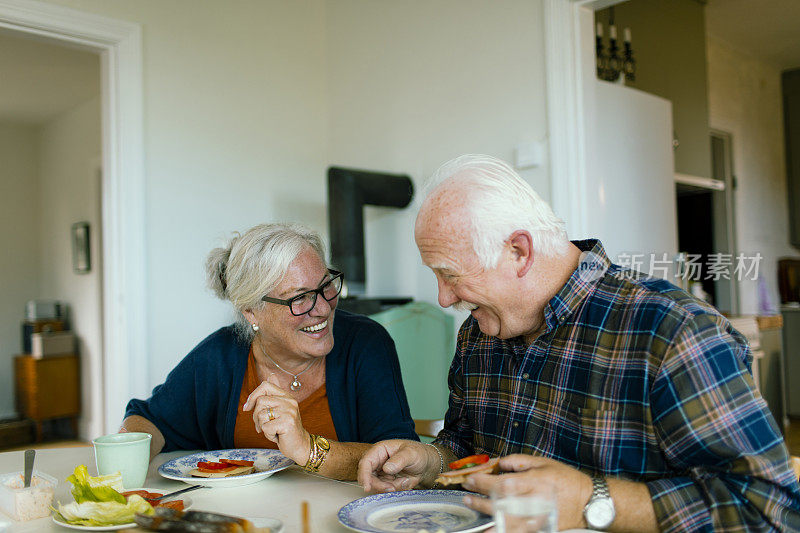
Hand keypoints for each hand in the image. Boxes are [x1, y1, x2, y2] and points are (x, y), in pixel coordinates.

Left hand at [243, 374, 310, 464]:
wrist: (299, 445)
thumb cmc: (285, 429)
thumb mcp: (279, 409)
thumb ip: (274, 394)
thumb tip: (271, 375)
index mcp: (287, 396)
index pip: (265, 385)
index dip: (252, 396)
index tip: (247, 408)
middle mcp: (290, 401)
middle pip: (260, 401)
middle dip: (255, 416)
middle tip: (263, 425)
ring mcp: (289, 411)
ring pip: (261, 415)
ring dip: (262, 427)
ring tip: (272, 430)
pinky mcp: (287, 423)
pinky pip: (265, 427)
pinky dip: (267, 435)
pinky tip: (277, 436)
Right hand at [357, 440, 439, 492]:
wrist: (427, 465)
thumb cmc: (419, 454)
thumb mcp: (411, 453)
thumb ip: (399, 460)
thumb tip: (386, 468)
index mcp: (380, 450)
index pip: (366, 462)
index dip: (364, 475)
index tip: (367, 487)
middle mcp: (378, 462)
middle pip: (368, 477)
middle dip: (380, 485)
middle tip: (392, 488)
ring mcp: (381, 473)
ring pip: (377, 486)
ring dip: (391, 487)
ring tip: (406, 480)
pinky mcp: (386, 482)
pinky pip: (386, 490)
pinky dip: (396, 488)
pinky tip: (406, 481)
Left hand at [461, 454, 592, 530]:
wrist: (589, 502)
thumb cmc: (567, 480)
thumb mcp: (544, 462)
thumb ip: (520, 461)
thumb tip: (500, 462)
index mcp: (534, 481)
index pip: (503, 482)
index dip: (484, 482)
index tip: (470, 479)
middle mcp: (534, 500)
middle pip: (502, 501)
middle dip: (481, 497)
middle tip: (466, 493)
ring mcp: (537, 517)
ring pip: (507, 519)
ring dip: (488, 515)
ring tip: (473, 508)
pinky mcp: (541, 528)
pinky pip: (519, 532)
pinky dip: (504, 531)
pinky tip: (492, 530)